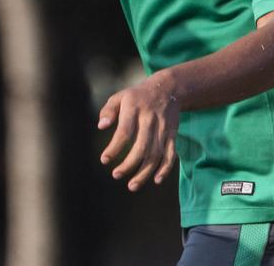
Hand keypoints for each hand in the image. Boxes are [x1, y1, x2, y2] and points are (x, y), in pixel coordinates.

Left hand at [97, 72, 179, 190]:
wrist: (168, 88)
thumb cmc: (137, 95)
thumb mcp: (120, 97)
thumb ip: (108, 111)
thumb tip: (101, 126)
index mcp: (134, 109)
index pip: (124, 132)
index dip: (114, 148)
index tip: (104, 160)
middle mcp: (149, 120)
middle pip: (141, 147)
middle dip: (129, 165)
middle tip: (116, 175)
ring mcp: (163, 128)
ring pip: (155, 154)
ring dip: (145, 172)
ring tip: (132, 186)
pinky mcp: (172, 134)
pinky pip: (170, 154)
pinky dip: (165, 168)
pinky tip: (156, 180)